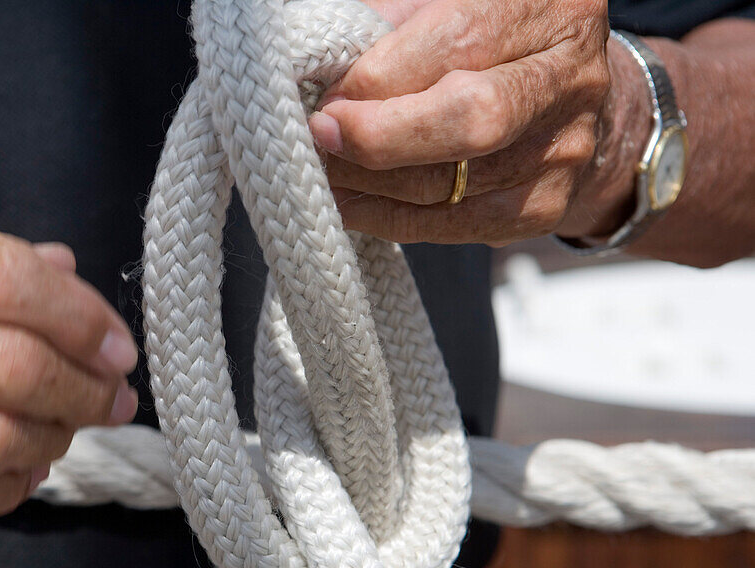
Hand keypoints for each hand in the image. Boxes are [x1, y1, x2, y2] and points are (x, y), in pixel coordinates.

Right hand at [0, 202, 137, 531]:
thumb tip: (71, 272)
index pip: (6, 281)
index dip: (81, 318)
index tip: (118, 347)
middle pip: (15, 368)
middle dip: (86, 390)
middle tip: (115, 399)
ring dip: (56, 439)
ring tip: (66, 430)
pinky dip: (12, 485)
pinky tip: (22, 467)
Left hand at [307, 0, 615, 244]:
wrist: (560, 97)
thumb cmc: (485, 43)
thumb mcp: (443, 9)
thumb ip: (392, 26)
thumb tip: (320, 68)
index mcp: (546, 7)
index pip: (455, 43)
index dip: (379, 78)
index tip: (327, 100)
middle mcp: (568, 78)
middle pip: (469, 119)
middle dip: (380, 138)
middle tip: (322, 140)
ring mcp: (563, 148)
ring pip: (451, 183)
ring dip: (369, 185)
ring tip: (324, 172)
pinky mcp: (544, 205)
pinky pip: (452, 225)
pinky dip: (389, 217)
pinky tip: (352, 204)